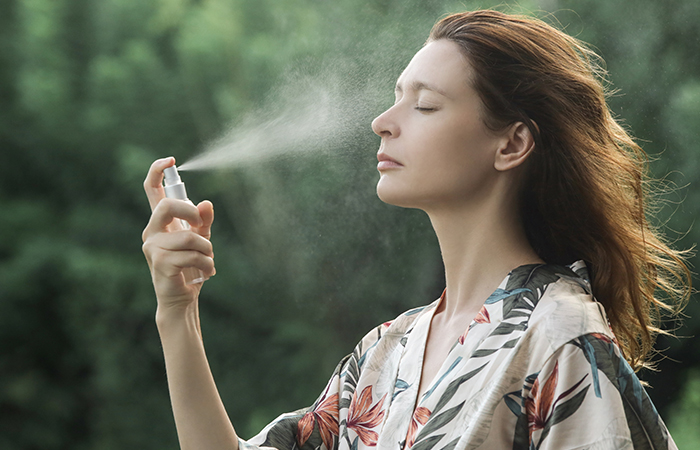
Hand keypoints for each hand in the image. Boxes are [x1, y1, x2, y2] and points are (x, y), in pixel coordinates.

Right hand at [141, 157, 214, 311]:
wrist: (181, 298)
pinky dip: (206, 264)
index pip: (152, 190)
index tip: (170, 160)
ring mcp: (153, 247)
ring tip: (208, 261)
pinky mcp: (160, 263)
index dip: (157, 172)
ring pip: (188, 236)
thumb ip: (203, 221)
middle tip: (202, 226)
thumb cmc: (190, 267)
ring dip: (206, 249)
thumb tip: (206, 203)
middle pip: (167, 207)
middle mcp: (152, 232)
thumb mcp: (201, 239)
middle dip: (190, 213)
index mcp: (161, 222)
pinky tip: (206, 273)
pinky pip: (192, 255)